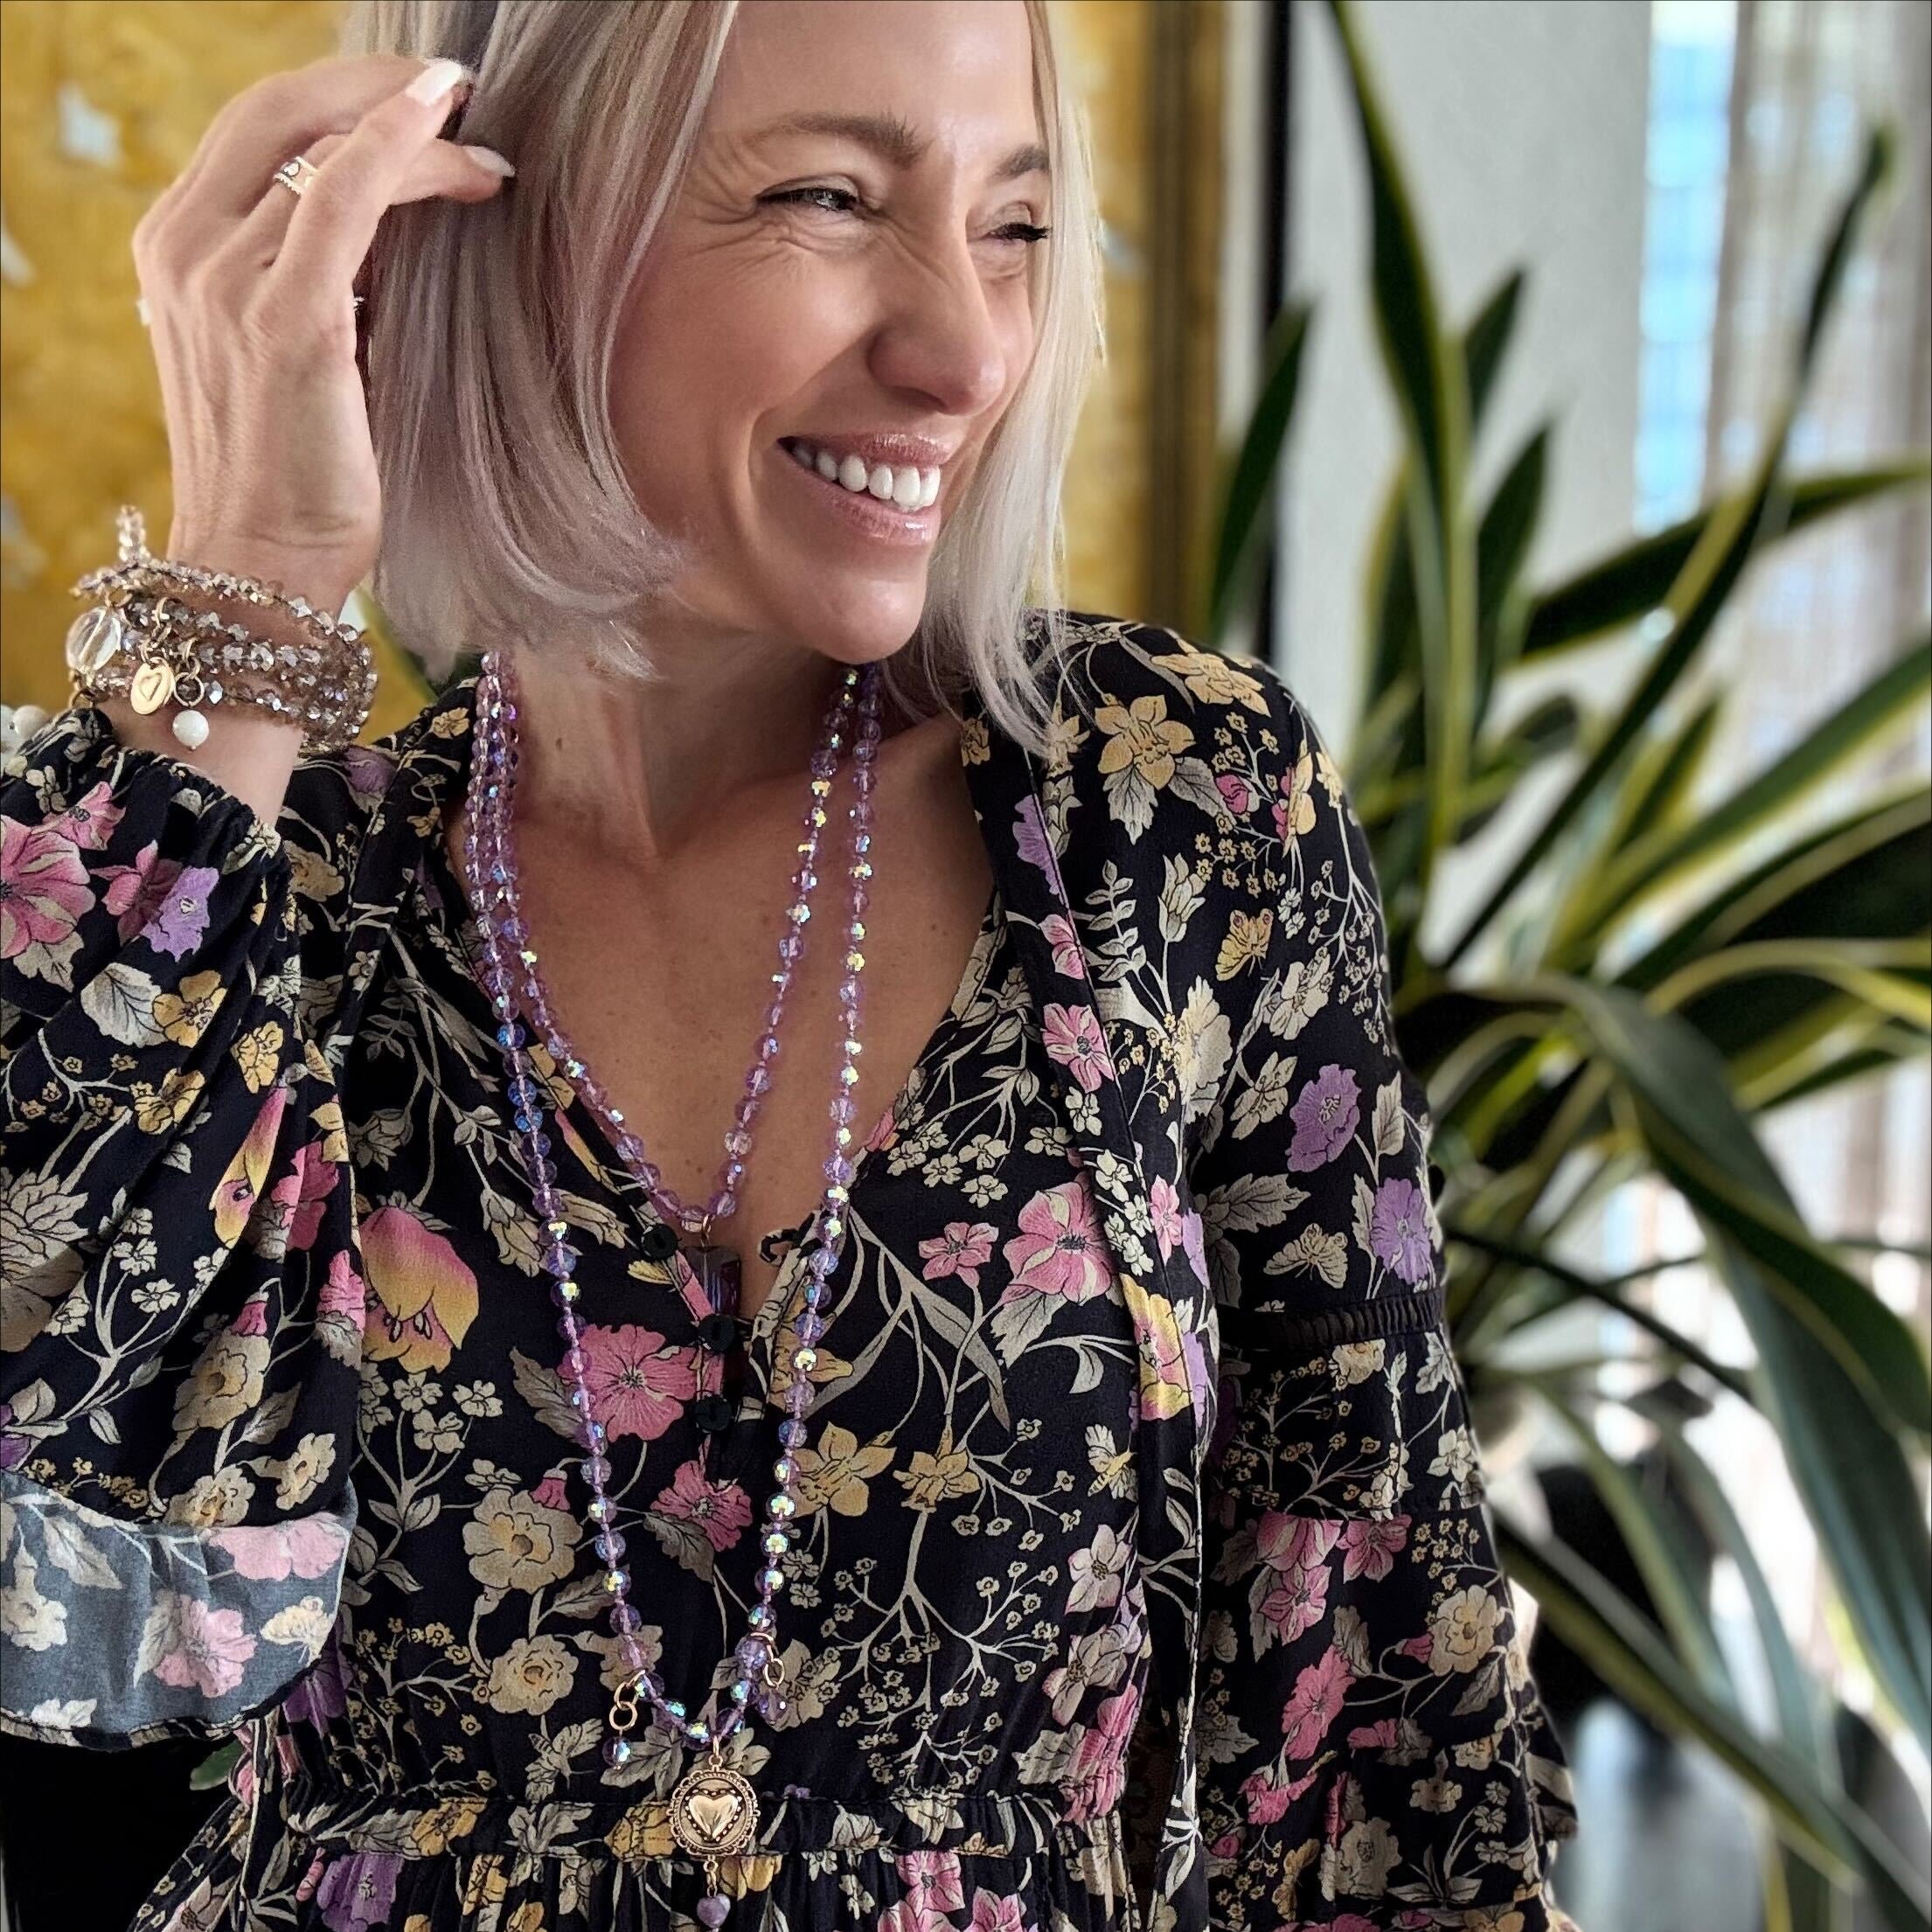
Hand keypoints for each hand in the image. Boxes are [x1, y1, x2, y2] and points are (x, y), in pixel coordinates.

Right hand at [131, 52, 513, 610]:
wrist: (263, 566)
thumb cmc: (296, 476)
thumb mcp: (294, 356)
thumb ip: (317, 284)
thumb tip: (395, 234)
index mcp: (175, 251)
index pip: (256, 132)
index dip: (343, 99)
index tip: (421, 101)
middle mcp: (185, 249)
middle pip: (280, 110)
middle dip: (373, 83)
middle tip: (456, 90)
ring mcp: (225, 279)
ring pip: (325, 148)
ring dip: (416, 136)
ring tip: (487, 155)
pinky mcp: (286, 317)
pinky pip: (344, 194)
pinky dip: (398, 143)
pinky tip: (449, 124)